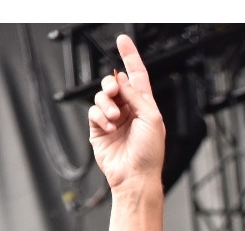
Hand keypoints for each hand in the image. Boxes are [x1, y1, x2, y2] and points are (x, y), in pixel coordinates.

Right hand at [88, 34, 166, 193]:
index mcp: (144, 104)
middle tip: (114, 92)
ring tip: (114, 117)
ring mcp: (112, 119)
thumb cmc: (149, 153)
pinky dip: (100, 116)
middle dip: (111, 84)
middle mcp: (128, 109)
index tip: (123, 41)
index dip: (130, 56)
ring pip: (102, 97)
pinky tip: (108, 126)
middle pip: (114, 84)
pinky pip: (93, 113)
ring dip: (106, 103)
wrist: (135, 176)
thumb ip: (136, 96)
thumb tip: (121, 81)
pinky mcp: (99, 130)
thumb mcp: (151, 117)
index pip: (137, 74)